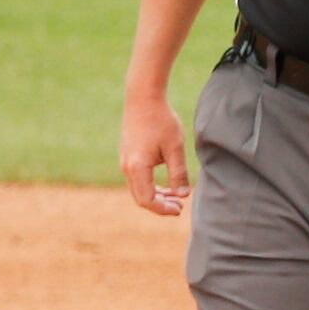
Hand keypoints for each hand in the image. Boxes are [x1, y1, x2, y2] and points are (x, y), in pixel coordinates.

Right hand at [120, 91, 190, 216]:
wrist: (143, 99)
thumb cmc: (161, 121)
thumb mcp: (175, 148)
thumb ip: (178, 173)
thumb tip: (183, 195)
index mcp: (137, 167)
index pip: (148, 199)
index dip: (163, 209)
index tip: (180, 210)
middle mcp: (127, 167)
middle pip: (140, 198)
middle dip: (160, 206)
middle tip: (179, 208)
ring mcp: (125, 161)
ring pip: (138, 189)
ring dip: (156, 196)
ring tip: (176, 199)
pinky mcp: (128, 156)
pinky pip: (137, 179)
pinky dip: (151, 186)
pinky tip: (167, 186)